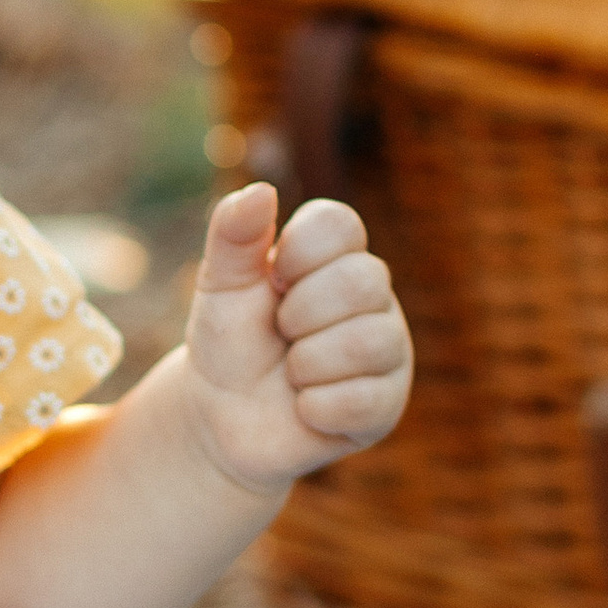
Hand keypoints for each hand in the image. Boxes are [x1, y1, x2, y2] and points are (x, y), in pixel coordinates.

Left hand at [179, 181, 412, 493]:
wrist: (220, 417)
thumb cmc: (229, 341)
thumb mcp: (220, 283)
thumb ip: (233, 234)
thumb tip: (261, 190)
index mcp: (337, 256)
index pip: (340, 224)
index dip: (297, 254)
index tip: (273, 280)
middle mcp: (374, 296)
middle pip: (362, 281)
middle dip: (298, 315)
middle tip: (281, 333)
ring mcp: (387, 350)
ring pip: (367, 342)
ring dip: (306, 363)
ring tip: (291, 372)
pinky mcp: (386, 404)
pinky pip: (363, 400)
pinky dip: (314, 407)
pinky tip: (304, 407)